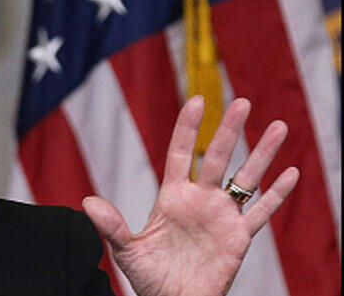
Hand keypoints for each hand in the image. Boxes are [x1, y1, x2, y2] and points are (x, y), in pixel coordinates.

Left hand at [82, 97, 298, 295]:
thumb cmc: (150, 278)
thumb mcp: (127, 250)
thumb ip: (111, 226)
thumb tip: (86, 202)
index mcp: (172, 197)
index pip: (181, 154)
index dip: (188, 128)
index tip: (196, 101)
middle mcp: (200, 200)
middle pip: (217, 158)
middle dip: (229, 130)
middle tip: (242, 102)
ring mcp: (221, 216)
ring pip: (246, 179)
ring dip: (262, 154)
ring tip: (278, 126)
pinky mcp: (239, 237)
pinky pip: (261, 213)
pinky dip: (277, 195)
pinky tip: (291, 173)